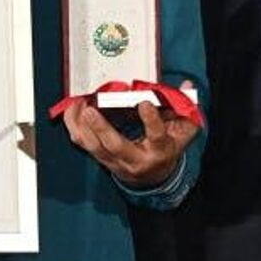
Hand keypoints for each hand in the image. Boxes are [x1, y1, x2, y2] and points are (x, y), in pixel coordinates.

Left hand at [62, 87, 199, 186]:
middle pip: (116, 146)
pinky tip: (72, 111)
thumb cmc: (168, 149)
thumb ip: (187, 108)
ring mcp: (116, 161)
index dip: (151, 120)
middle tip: (91, 109)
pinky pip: (84, 144)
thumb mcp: (184, 132)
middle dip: (102, 128)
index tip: (145, 103)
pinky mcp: (102, 159)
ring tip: (78, 105)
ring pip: (94, 147)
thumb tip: (188, 83)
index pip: (156, 136)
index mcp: (160, 150)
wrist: (154, 177)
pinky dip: (75, 127)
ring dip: (82, 126)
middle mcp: (136, 159)